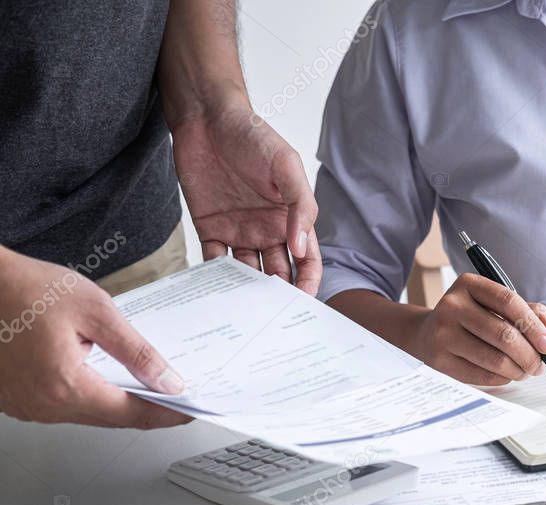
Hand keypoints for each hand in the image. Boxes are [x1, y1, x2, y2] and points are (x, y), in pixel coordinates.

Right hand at [0, 250, 191, 428]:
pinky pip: (63, 406)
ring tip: (149, 387)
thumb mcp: (96, 311)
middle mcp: (43, 406)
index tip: (192, 411)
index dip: (168, 414)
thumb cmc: (25, 289)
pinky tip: (106, 379)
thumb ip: (136, 351)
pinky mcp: (15, 400)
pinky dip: (90, 395)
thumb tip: (167, 380)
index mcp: (65, 387)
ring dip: (118, 402)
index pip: (132, 414)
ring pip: (87, 414)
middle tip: (178, 397)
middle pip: (111, 418)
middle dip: (147, 408)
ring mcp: (26, 406)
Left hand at [172, 104, 321, 293]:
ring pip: (247, 273)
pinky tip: (216, 291)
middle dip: (278, 295)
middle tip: (272, 315)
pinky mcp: (210, 228)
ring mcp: (239, 231)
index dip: (308, 282)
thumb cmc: (253, 136)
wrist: (207, 119)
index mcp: (291, 219)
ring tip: (244, 308)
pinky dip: (216, 278)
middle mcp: (268, 230)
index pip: (307, 260)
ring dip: (247, 291)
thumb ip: (299, 208)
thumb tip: (301, 249)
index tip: (303, 302)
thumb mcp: (286, 167)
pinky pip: (214, 261)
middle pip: (278, 273)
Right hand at [410, 274, 545, 385]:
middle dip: (530, 355)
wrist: (427, 333)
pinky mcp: (438, 359)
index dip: (533, 325)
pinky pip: (480, 375)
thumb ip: (526, 311)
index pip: (509, 302)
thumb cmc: (470, 318)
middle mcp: (452, 305)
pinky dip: (501, 378)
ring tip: (525, 371)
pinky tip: (507, 374)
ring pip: (494, 359)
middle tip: (540, 365)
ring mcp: (442, 333)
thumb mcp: (494, 305)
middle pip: (504, 334)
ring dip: (518, 370)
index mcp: (469, 284)